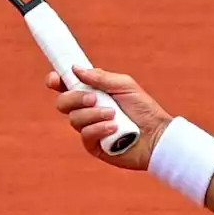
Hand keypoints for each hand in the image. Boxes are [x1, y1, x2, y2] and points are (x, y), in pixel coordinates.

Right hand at [46, 66, 173, 170]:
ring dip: (93, 114)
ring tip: (113, 115)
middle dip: (75, 98)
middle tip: (93, 98)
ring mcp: (89, 129)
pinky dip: (98, 129)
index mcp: (93, 93)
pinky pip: (85, 135)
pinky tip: (113, 128)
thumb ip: (101, 77)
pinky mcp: (94, 146)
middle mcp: (87, 111)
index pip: (66, 86)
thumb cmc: (145, 109)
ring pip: (74, 119)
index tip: (54, 79)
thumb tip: (75, 69)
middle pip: (63, 103)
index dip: (56, 81)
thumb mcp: (125, 86)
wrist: (158, 135)